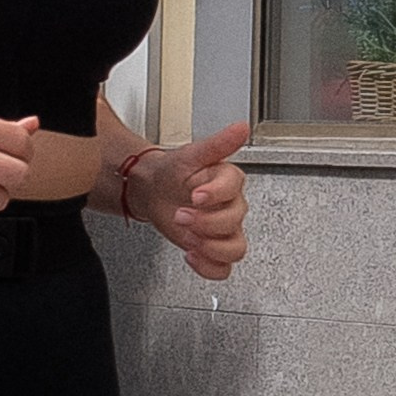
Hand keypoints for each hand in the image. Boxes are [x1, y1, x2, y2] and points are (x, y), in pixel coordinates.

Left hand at [131, 119, 248, 280]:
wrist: (154, 190)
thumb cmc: (174, 171)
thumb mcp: (191, 153)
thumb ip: (218, 144)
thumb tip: (241, 128)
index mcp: (229, 181)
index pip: (235, 189)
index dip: (216, 194)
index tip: (195, 194)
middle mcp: (231, 206)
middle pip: (234, 222)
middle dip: (205, 222)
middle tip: (181, 214)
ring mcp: (223, 229)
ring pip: (235, 249)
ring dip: (210, 247)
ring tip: (188, 237)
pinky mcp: (213, 248)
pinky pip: (224, 267)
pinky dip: (209, 267)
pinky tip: (191, 255)